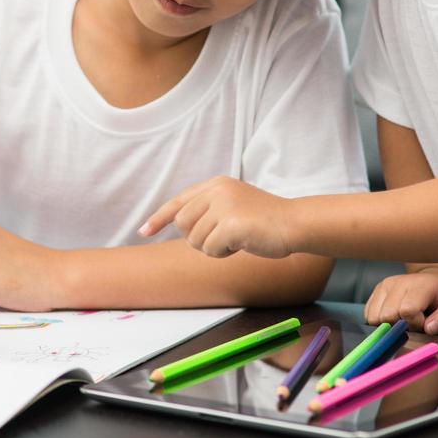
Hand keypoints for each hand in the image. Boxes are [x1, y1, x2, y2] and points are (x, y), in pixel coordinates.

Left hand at [138, 175, 297, 257]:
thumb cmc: (265, 221)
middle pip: (183, 225)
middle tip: (224, 239)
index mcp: (216, 184)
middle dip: (198, 239)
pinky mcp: (230, 223)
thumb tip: (181, 226)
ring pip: (195, 240)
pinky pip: (211, 249)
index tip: (143, 231)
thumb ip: (209, 210)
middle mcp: (216, 190)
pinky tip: (242, 244)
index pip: (179, 201)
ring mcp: (223, 205)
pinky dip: (223, 254)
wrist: (294, 223)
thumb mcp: (233, 206)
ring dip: (213, 248)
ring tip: (237, 239)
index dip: (159, 217)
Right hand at [364, 266, 437, 334]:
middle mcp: (399, 283)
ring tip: (405, 318)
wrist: (436, 277)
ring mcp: (385, 285)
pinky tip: (395, 316)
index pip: (406, 310)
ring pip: (374, 316)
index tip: (425, 322)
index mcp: (420, 285)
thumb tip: (429, 328)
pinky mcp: (378, 290)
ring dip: (389, 323)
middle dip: (400, 325)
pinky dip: (380, 320)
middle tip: (415, 321)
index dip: (415, 323)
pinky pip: (369, 314)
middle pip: (387, 315)